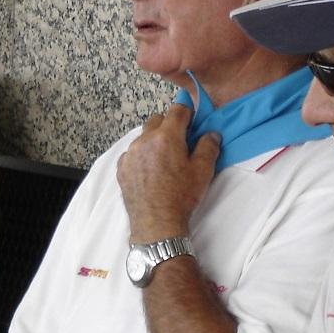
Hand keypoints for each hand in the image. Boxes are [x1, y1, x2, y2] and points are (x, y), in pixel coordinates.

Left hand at [117, 103, 219, 240]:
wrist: (156, 222)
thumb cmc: (181, 196)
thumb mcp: (202, 171)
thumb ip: (208, 147)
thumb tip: (211, 134)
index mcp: (166, 137)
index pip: (177, 110)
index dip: (187, 112)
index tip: (192, 120)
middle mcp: (144, 140)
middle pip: (157, 120)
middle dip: (169, 125)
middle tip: (180, 140)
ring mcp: (130, 153)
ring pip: (143, 136)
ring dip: (154, 140)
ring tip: (164, 157)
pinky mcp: (122, 167)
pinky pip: (132, 152)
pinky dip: (141, 155)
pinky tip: (150, 169)